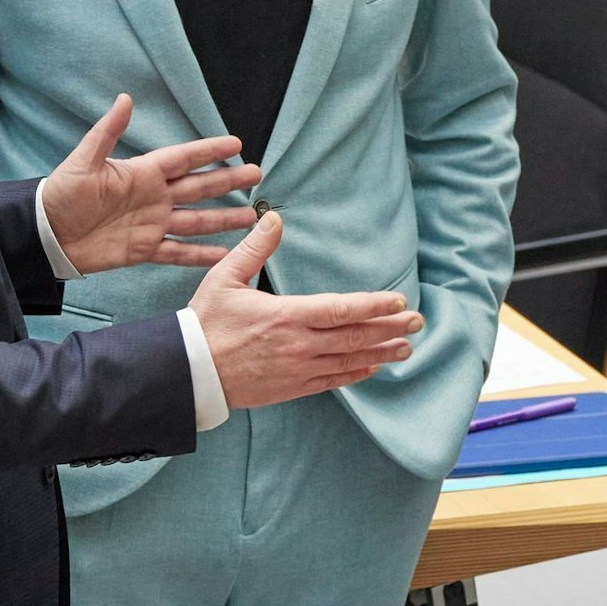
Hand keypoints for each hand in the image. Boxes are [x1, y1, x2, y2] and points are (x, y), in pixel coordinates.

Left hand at [42, 95, 262, 272]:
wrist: (45, 235)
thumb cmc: (60, 194)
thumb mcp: (83, 161)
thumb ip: (107, 133)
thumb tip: (124, 99)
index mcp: (142, 173)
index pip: (184, 159)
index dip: (209, 151)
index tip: (236, 144)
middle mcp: (153, 197)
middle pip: (199, 187)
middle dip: (227, 182)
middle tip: (256, 174)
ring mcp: (151, 224)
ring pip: (196, 220)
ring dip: (223, 218)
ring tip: (250, 216)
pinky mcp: (143, 249)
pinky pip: (177, 252)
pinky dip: (200, 255)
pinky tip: (223, 253)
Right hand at [188, 212, 424, 407]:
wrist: (188, 372)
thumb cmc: (205, 323)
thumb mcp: (225, 277)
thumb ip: (254, 247)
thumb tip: (273, 218)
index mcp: (286, 315)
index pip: (341, 309)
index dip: (374, 305)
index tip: (399, 301)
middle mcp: (299, 345)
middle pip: (354, 335)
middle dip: (390, 328)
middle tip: (418, 322)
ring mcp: (298, 369)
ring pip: (349, 360)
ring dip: (381, 352)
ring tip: (406, 347)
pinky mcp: (292, 387)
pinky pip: (332, 381)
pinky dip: (355, 373)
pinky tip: (372, 366)